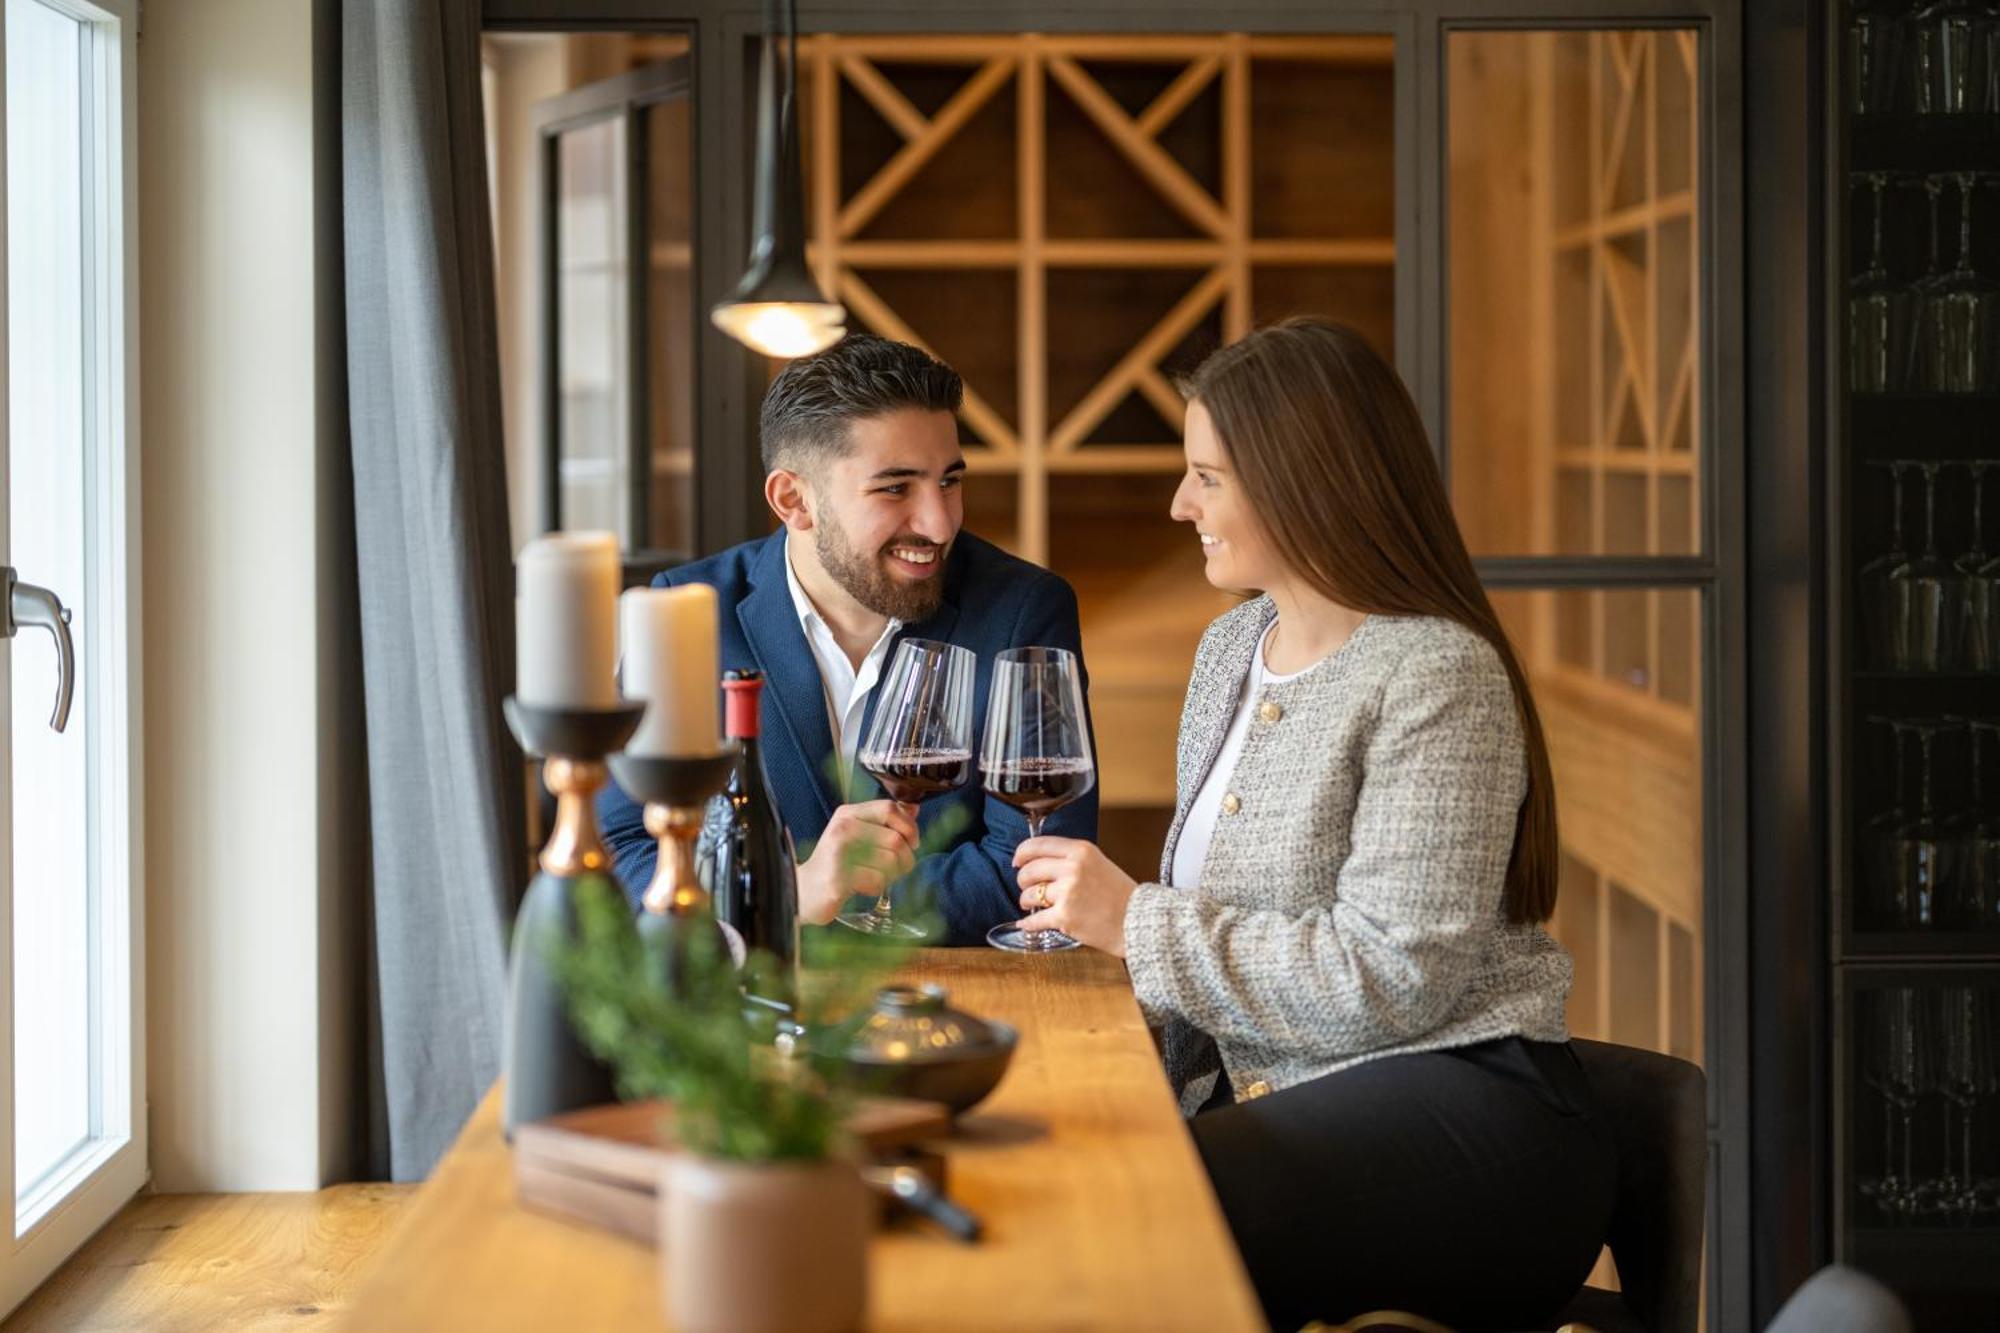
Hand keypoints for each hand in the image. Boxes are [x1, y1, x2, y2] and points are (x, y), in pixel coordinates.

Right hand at [796, 801, 918, 924]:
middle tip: (895, 869)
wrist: (804, 890)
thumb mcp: (858, 835)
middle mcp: (842, 828)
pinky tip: (862, 887)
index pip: (890, 808)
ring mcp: (838, 853)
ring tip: (875, 877)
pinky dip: (876, 888)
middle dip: (905, 859)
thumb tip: (913, 809)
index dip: (909, 826)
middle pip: (895, 839)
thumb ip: (885, 821)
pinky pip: (877, 881)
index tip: (912, 842)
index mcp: (848, 814)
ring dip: (891, 875)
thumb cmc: (836, 864)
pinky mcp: (838, 878)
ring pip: (890, 862)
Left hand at [1011, 836, 1136, 957]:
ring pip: (1029, 894)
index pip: (1037, 845)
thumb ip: (1071, 859)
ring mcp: (1068, 892)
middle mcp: (1072, 868)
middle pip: (1029, 870)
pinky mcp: (1065, 916)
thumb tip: (1039, 861)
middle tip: (1027, 888)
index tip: (1017, 861)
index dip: (1021, 854)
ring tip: (1033, 906)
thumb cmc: (1121, 895)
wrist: (1139, 921)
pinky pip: (1034, 919)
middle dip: (1023, 881)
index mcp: (1081, 851)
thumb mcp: (1098, 863)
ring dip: (1026, 901)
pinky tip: (1027, 923)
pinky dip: (1028, 923)